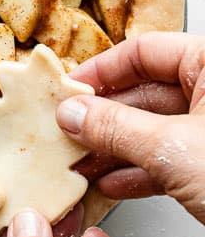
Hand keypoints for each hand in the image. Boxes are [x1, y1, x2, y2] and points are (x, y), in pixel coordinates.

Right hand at [57, 32, 204, 223]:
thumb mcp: (172, 149)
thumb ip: (114, 127)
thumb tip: (73, 112)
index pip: (144, 52)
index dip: (99, 72)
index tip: (66, 91)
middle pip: (146, 92)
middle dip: (101, 118)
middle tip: (63, 131)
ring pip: (155, 129)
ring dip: (113, 149)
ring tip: (79, 162)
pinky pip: (171, 158)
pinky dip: (139, 172)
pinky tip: (111, 184)